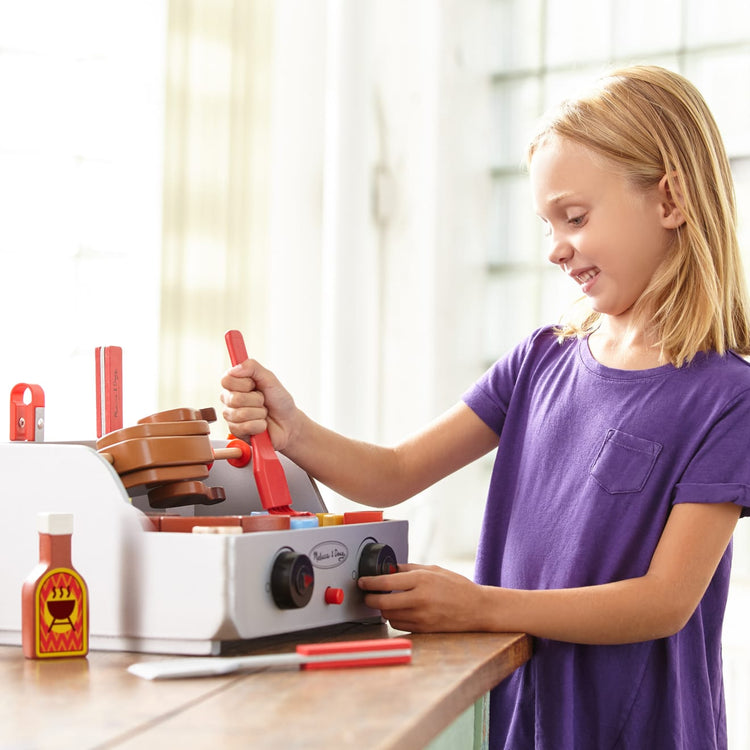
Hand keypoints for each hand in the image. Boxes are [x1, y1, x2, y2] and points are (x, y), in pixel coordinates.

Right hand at [220, 359, 297, 449]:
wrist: (289, 422)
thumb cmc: (279, 401)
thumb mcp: (270, 378)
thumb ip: (253, 367)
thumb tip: (236, 367)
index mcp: (235, 384)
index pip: (226, 380)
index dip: (244, 383)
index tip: (254, 385)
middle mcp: (229, 399)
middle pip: (234, 399)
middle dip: (256, 400)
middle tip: (263, 401)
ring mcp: (231, 416)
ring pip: (240, 414)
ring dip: (259, 413)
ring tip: (263, 413)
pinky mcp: (236, 432)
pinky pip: (245, 427)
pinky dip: (259, 425)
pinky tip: (262, 424)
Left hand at [358, 563, 486, 632]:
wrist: (477, 608)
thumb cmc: (456, 586)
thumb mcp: (433, 569)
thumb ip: (409, 569)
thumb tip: (389, 569)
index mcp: (421, 580)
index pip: (386, 582)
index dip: (369, 583)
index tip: (362, 582)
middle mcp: (419, 599)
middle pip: (382, 603)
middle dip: (370, 599)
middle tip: (367, 595)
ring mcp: (421, 617)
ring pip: (389, 616)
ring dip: (383, 609)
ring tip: (386, 602)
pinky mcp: (424, 630)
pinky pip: (399, 625)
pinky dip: (395, 619)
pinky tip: (399, 611)